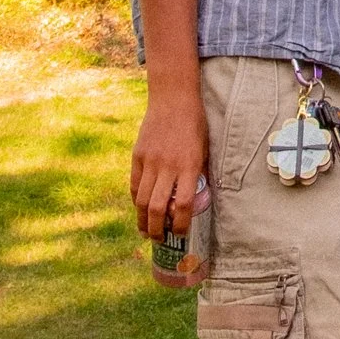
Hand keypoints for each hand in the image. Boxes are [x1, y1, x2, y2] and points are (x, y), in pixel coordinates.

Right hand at [131, 89, 208, 239]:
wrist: (173, 99)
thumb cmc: (194, 123)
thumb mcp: (204, 148)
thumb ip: (198, 173)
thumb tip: (197, 199)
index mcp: (189, 165)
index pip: (183, 204)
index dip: (181, 223)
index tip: (181, 233)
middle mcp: (168, 165)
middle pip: (157, 208)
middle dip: (158, 230)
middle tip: (160, 240)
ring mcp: (150, 161)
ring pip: (142, 200)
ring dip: (143, 221)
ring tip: (146, 231)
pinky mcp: (137, 156)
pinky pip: (135, 185)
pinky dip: (136, 200)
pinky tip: (139, 209)